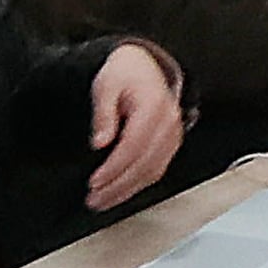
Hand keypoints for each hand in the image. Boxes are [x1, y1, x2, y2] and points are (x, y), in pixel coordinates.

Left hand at [84, 45, 188, 213]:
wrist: (143, 66)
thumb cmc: (124, 75)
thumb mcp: (106, 86)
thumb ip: (103, 114)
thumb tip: (100, 141)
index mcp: (153, 107)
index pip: (133, 146)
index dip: (114, 168)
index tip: (95, 182)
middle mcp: (168, 123)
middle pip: (144, 164)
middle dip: (118, 186)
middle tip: (95, 200)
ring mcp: (172, 135)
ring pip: (152, 171)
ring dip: (127, 190)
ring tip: (104, 201)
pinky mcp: (170, 143)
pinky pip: (157, 169)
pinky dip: (139, 184)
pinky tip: (121, 191)